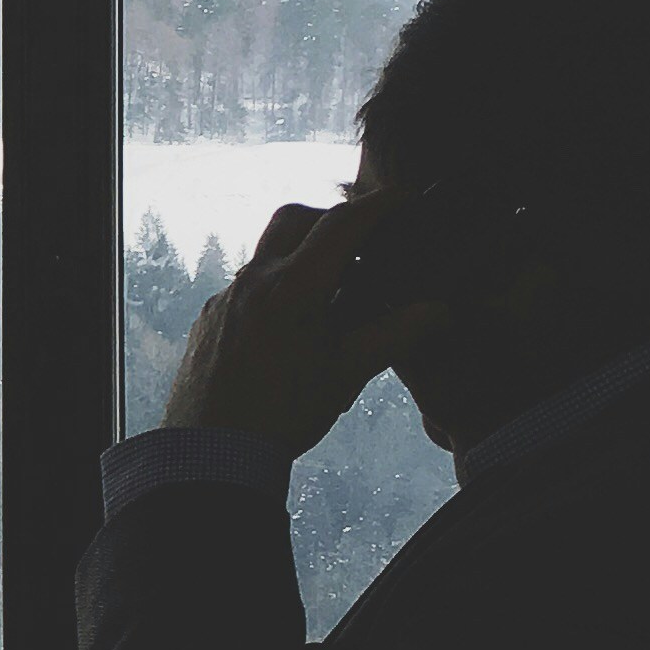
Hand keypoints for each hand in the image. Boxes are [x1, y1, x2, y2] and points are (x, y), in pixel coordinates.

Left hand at [160, 194, 449, 457]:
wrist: (209, 449)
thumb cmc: (281, 415)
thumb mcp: (346, 374)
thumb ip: (395, 335)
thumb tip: (440, 309)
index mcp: (293, 288)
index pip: (342, 225)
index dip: (378, 206)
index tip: (403, 199)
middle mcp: (254, 281)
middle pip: (294, 219)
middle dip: (332, 219)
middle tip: (364, 242)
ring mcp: (227, 297)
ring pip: (268, 251)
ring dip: (303, 254)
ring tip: (335, 289)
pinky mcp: (211, 317)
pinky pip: (247, 284)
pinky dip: (278, 285)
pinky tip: (295, 323)